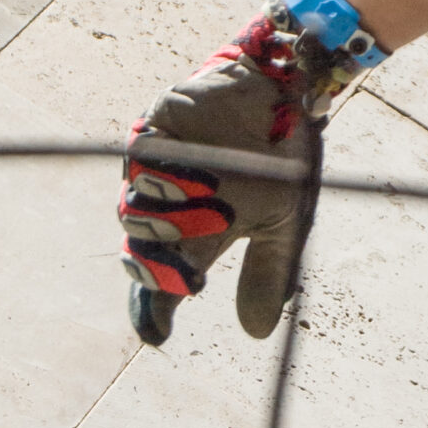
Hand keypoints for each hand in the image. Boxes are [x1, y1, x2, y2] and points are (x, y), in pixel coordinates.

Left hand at [120, 12, 310, 345]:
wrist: (293, 92)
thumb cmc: (284, 159)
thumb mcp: (284, 223)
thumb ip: (267, 272)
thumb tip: (255, 333)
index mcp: (197, 230)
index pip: (162, 276)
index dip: (153, 307)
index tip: (156, 335)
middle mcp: (170, 201)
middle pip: (141, 246)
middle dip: (159, 265)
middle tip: (187, 275)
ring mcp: (159, 164)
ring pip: (134, 206)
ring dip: (167, 219)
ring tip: (211, 214)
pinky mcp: (156, 125)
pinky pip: (140, 157)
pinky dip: (162, 175)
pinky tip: (196, 180)